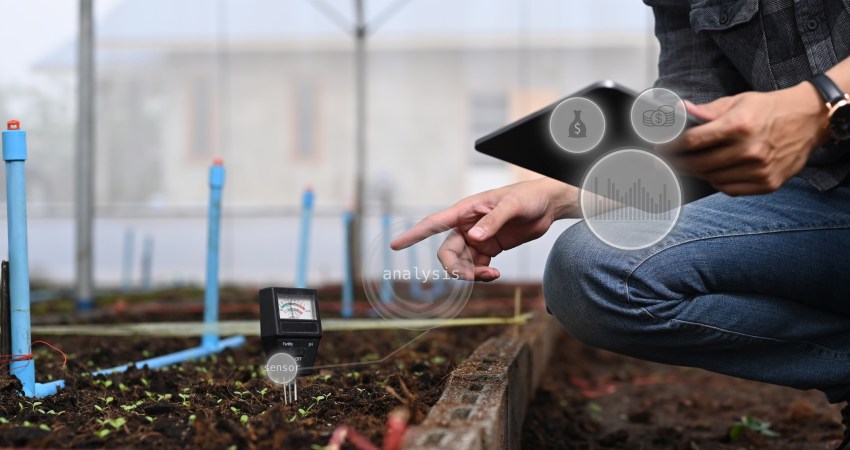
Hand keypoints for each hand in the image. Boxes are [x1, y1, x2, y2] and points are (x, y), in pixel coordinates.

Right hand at [390, 178, 578, 281]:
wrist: (548, 205)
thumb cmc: (528, 197)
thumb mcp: (512, 206)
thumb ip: (493, 221)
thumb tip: (474, 238)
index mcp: (466, 211)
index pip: (433, 224)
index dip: (414, 234)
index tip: (396, 245)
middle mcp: (467, 226)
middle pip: (447, 252)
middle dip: (454, 268)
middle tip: (469, 277)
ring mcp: (478, 238)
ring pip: (462, 263)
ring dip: (471, 274)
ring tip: (491, 275)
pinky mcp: (490, 248)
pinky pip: (477, 266)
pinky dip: (482, 275)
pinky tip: (495, 275)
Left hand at [662, 82, 829, 195]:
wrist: (809, 120)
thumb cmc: (770, 109)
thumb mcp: (738, 101)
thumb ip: (706, 111)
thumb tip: (679, 112)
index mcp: (739, 125)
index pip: (693, 141)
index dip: (671, 146)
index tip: (660, 148)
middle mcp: (749, 150)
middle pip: (698, 164)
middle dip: (677, 162)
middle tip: (667, 160)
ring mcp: (759, 170)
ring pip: (712, 178)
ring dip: (696, 173)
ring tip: (690, 163)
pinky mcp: (767, 183)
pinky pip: (730, 189)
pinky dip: (716, 182)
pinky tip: (712, 172)